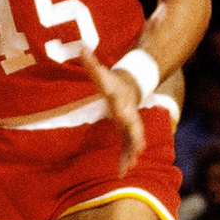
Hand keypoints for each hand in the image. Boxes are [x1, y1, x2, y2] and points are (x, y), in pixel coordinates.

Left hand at [80, 48, 144, 176]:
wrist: (130, 85)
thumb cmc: (112, 80)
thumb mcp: (101, 72)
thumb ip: (91, 62)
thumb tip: (81, 47)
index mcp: (121, 100)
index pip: (122, 105)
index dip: (124, 111)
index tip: (124, 117)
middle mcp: (128, 113)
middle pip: (134, 127)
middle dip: (136, 139)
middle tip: (138, 151)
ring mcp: (130, 123)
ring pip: (133, 141)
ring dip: (130, 155)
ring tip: (126, 170)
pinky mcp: (128, 132)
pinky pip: (128, 147)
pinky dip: (126, 158)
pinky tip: (122, 172)